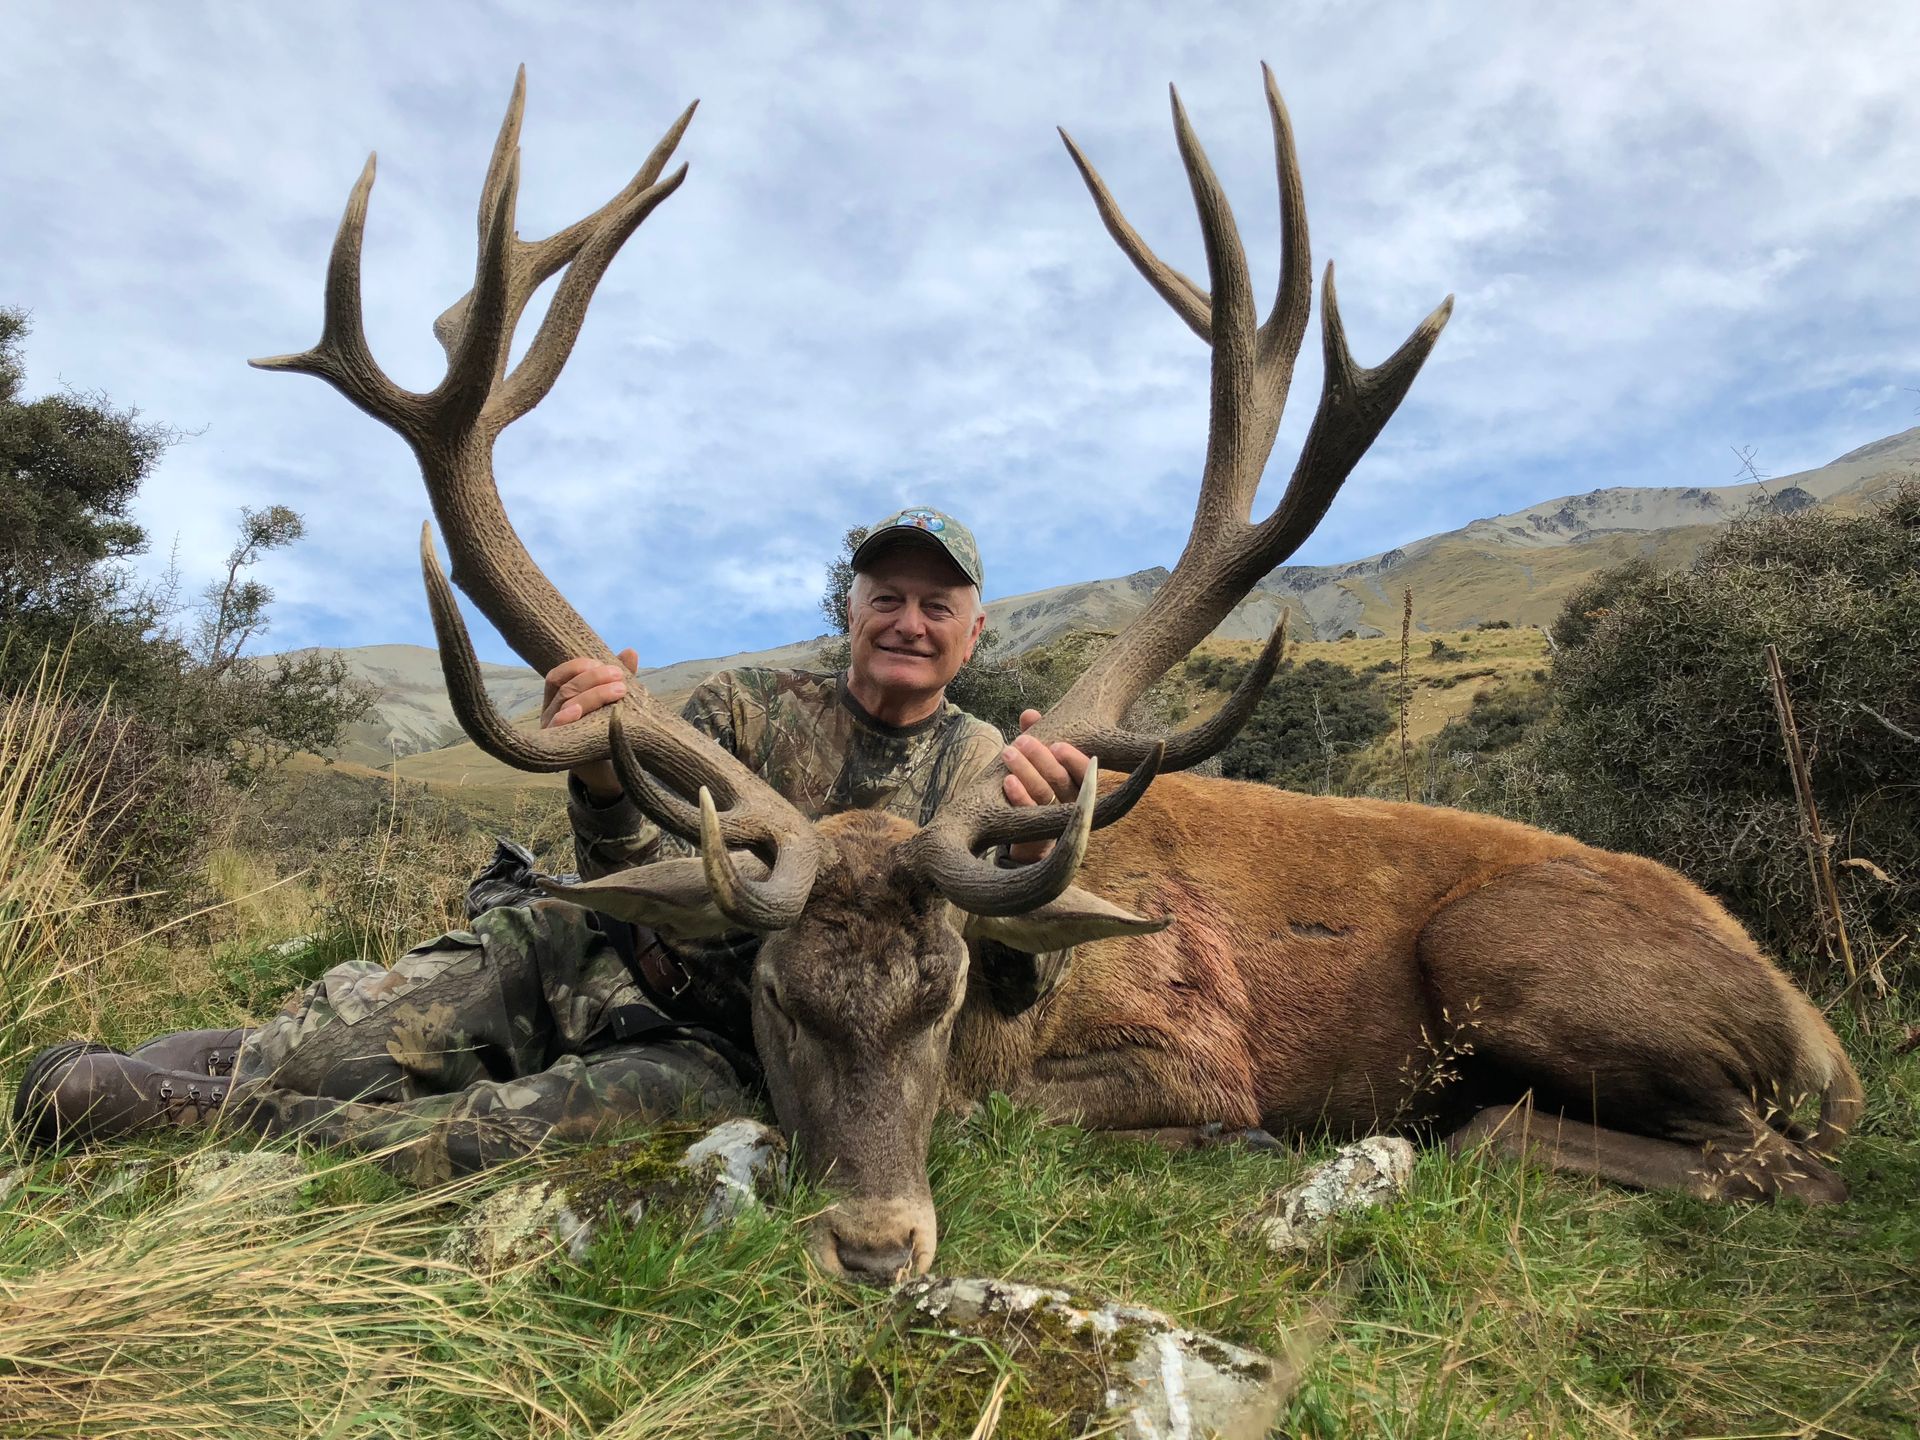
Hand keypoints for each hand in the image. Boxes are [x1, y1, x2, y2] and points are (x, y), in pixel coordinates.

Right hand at [545, 648, 637, 800]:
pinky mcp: (559, 749)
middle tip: (620, 676)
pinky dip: (566, 718)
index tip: (602, 662)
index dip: (577, 666)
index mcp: (557, 700)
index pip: (557, 676)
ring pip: (566, 706)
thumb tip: (630, 651)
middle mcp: (550, 714)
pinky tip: (579, 712)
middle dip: (594, 679)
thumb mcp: (610, 703)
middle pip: (566, 690)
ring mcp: (552, 732)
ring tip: (619, 691)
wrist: (603, 771)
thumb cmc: (602, 731)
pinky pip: (557, 730)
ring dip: (593, 695)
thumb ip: (617, 680)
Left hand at [1001, 709, 1091, 864]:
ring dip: (1025, 771)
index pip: (1086, 770)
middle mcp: (1072, 802)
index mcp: (1080, 783)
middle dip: (1041, 758)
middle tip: (1022, 741)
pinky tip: (1007, 780)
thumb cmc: (1037, 784)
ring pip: (1044, 794)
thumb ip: (1037, 737)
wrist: (1028, 833)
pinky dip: (1018, 795)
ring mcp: (1053, 819)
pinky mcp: (1035, 832)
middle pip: (1061, 780)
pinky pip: (1028, 813)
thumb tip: (1029, 714)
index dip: (1073, 759)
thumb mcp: (1039, 759)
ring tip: (1008, 752)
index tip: (1057, 745)